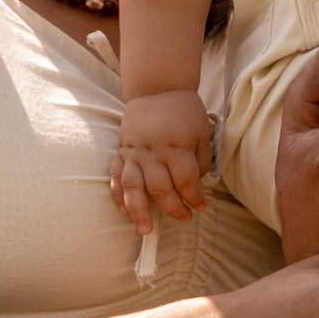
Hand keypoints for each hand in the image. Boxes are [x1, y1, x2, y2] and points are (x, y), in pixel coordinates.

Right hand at [110, 90, 214, 229]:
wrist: (157, 88)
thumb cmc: (184, 111)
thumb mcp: (202, 132)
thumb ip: (201, 160)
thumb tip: (195, 185)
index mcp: (176, 146)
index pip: (186, 180)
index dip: (195, 198)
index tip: (202, 207)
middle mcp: (153, 152)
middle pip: (160, 188)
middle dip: (173, 208)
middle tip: (184, 219)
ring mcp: (134, 153)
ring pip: (133, 187)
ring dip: (139, 211)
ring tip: (145, 230)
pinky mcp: (122, 151)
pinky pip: (116, 176)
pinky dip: (118, 195)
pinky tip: (124, 210)